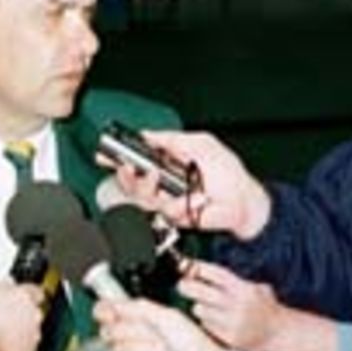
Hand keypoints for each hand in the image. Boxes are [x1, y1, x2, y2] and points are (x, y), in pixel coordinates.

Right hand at [93, 297, 226, 350]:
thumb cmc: (190, 343)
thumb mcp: (166, 316)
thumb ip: (138, 308)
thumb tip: (113, 303)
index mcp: (132, 324)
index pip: (105, 314)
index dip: (104, 311)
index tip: (109, 310)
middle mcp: (126, 343)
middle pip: (109, 332)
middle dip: (133, 330)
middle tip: (152, 332)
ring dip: (145, 348)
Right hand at [102, 130, 271, 236]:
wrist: (244, 201)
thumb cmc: (229, 173)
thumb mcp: (200, 143)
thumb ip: (171, 139)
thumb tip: (147, 134)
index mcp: (167, 161)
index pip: (136, 159)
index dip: (118, 158)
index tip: (107, 156)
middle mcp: (164, 182)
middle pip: (130, 182)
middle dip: (126, 176)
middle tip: (129, 168)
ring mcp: (168, 200)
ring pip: (142, 198)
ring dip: (149, 188)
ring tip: (163, 179)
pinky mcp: (176, 216)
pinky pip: (164, 211)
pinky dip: (180, 203)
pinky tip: (194, 198)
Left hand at [178, 259, 284, 350]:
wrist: (280, 332)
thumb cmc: (264, 307)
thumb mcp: (255, 287)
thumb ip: (232, 281)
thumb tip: (200, 270)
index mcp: (245, 289)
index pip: (217, 274)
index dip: (200, 269)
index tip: (188, 266)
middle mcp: (238, 305)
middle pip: (203, 292)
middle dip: (188, 287)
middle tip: (181, 285)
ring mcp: (233, 322)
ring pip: (201, 310)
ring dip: (200, 307)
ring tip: (209, 307)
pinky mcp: (229, 338)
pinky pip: (207, 326)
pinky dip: (208, 322)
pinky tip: (218, 322)